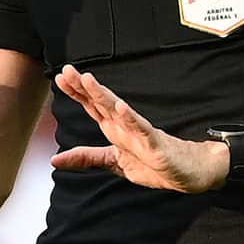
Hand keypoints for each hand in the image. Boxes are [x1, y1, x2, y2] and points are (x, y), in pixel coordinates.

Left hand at [51, 65, 226, 193]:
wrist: (189, 173)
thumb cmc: (153, 164)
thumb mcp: (114, 162)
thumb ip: (86, 158)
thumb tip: (54, 160)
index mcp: (115, 129)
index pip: (92, 106)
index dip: (76, 92)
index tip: (59, 77)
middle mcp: (125, 126)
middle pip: (101, 102)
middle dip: (84, 86)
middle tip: (67, 70)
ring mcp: (140, 132)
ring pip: (118, 110)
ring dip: (103, 95)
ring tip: (88, 80)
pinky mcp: (155, 143)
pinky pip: (142, 129)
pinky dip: (131, 118)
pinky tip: (121, 107)